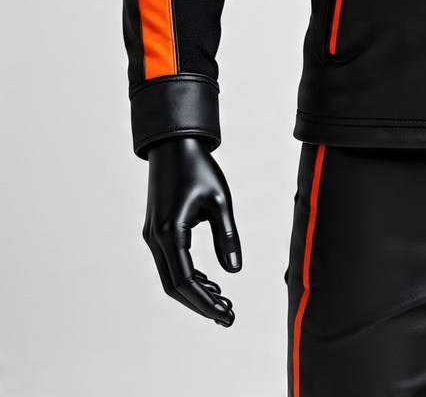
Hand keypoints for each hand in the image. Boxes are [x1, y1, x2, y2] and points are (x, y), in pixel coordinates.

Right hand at [143, 136, 241, 325]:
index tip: (226, 315)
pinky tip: (210, 282)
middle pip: (175, 286)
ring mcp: (153, 236)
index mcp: (170, 233)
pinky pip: (171, 263)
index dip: (205, 303)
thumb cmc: (200, 169)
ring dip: (195, 292)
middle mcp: (156, 239)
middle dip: (201, 304)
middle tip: (228, 316)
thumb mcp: (221, 201)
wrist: (175, 145)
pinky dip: (189, 276)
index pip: (186, 282)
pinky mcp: (157, 231)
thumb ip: (227, 236)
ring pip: (171, 277)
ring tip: (223, 302)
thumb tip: (234, 271)